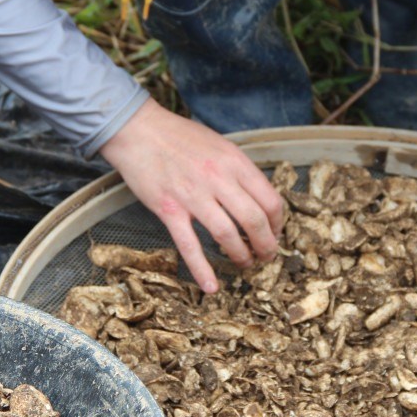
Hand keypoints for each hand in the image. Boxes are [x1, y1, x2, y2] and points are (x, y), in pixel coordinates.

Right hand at [99, 99, 282, 292]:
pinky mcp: (169, 209)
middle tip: (265, 256)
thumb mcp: (220, 145)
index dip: (277, 224)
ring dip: (240, 255)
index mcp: (235, 162)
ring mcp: (193, 195)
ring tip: (243, 263)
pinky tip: (211, 286)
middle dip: (265, 245)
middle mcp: (218, 178)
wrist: (139, 130)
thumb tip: (256, 197)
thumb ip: (238, 170)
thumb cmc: (179, 137)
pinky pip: (189, 245)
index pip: (270, 200)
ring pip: (227, 235)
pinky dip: (201, 269)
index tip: (274, 233)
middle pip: (254, 221)